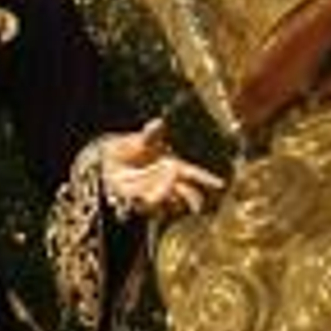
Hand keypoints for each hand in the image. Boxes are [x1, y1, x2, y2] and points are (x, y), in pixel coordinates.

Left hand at [98, 118, 223, 219]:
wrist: (109, 161)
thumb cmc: (129, 148)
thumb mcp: (141, 140)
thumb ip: (151, 134)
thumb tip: (159, 121)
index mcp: (173, 165)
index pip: (194, 172)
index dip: (207, 178)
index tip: (221, 184)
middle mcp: (168, 181)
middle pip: (187, 192)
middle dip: (192, 198)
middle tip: (192, 203)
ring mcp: (157, 192)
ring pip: (170, 202)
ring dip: (167, 200)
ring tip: (159, 194)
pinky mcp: (142, 202)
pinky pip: (150, 208)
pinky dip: (148, 206)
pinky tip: (140, 200)